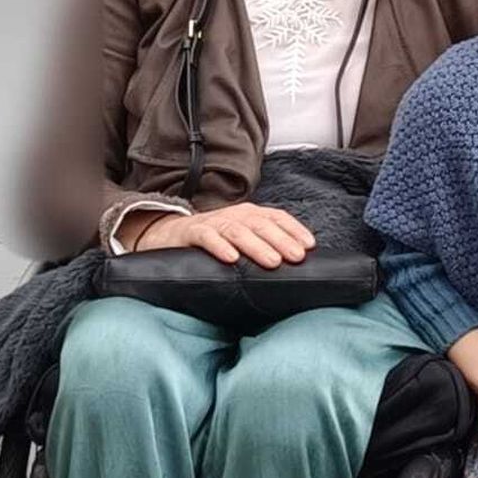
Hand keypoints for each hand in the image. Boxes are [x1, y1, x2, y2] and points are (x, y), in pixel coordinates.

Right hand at [131, 202, 314, 268]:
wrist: (168, 234)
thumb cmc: (213, 239)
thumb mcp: (241, 238)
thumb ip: (263, 245)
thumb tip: (294, 262)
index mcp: (249, 214)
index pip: (276, 217)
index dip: (294, 229)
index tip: (310, 246)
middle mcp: (234, 215)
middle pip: (261, 224)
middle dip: (281, 240)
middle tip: (296, 257)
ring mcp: (213, 222)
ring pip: (238, 231)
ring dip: (257, 246)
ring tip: (272, 261)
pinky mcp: (191, 233)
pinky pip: (207, 238)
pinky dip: (220, 247)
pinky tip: (231, 259)